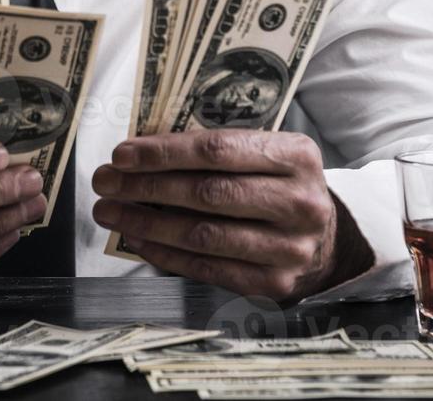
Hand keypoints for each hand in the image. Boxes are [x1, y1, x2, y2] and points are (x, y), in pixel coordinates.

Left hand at [91, 130, 370, 300]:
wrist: (327, 239)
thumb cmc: (278, 185)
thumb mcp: (265, 154)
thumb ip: (217, 150)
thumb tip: (141, 152)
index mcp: (296, 156)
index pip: (218, 149)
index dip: (164, 152)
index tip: (123, 153)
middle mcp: (299, 202)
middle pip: (207, 193)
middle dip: (145, 186)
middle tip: (105, 181)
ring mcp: (289, 247)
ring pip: (202, 234)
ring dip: (146, 222)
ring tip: (110, 211)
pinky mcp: (274, 283)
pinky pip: (207, 268)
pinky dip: (165, 254)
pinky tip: (137, 239)